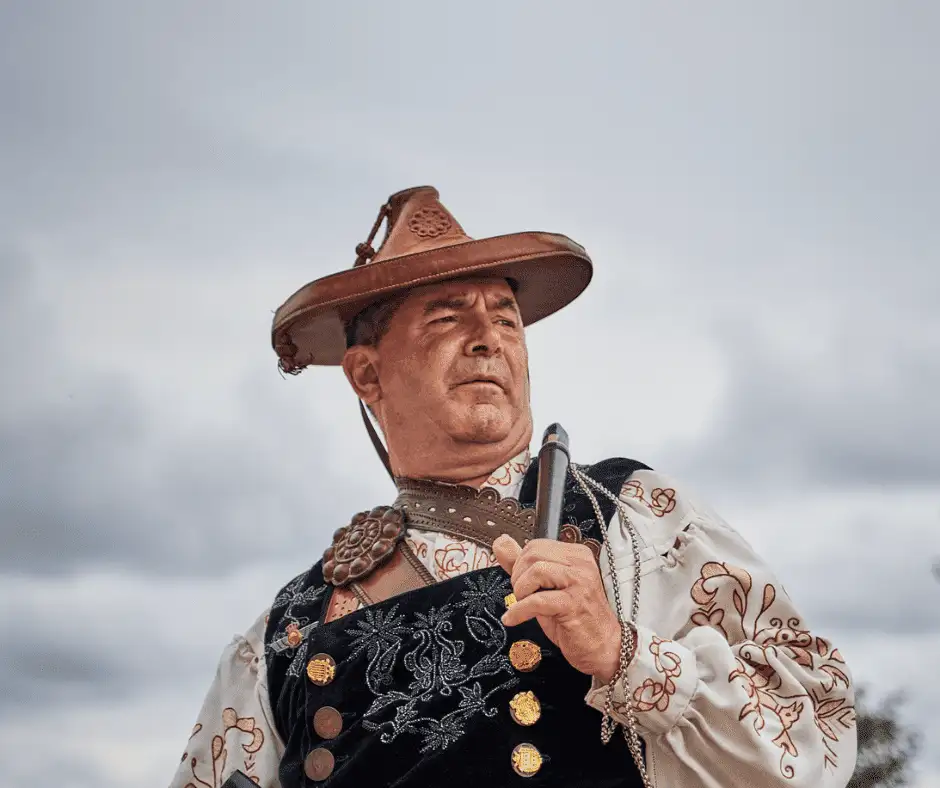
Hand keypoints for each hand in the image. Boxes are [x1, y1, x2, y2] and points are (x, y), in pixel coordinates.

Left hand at [493, 534, 624, 683]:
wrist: (603, 646)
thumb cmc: (576, 618)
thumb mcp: (546, 587)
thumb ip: (523, 564)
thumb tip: (502, 543)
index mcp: (576, 555)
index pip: (536, 545)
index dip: (520, 565)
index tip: (522, 583)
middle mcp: (581, 563)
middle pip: (533, 555)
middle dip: (518, 577)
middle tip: (522, 595)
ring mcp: (580, 582)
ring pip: (536, 571)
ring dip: (521, 591)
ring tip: (523, 605)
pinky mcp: (574, 604)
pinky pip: (537, 600)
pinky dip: (519, 610)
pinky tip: (514, 618)